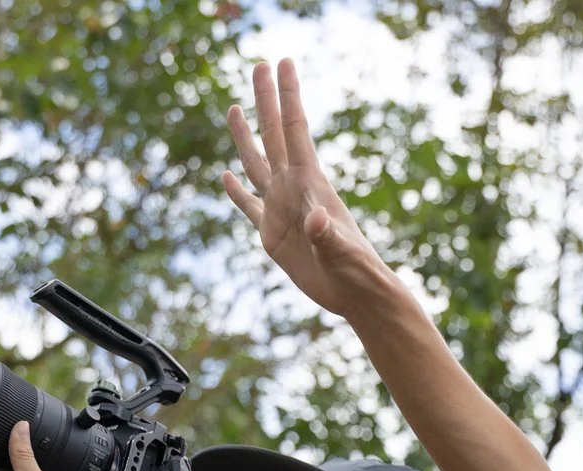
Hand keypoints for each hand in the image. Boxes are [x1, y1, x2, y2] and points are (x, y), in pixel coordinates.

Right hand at [222, 59, 393, 316]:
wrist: (356, 295)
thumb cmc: (357, 272)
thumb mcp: (342, 253)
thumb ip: (328, 235)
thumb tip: (316, 221)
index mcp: (310, 183)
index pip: (293, 130)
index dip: (287, 96)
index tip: (282, 62)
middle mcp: (293, 189)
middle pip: (273, 135)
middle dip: (266, 100)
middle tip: (259, 64)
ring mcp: (281, 209)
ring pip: (257, 164)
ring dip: (245, 137)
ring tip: (234, 108)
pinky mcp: (273, 234)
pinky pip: (249, 207)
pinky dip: (236, 192)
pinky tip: (226, 177)